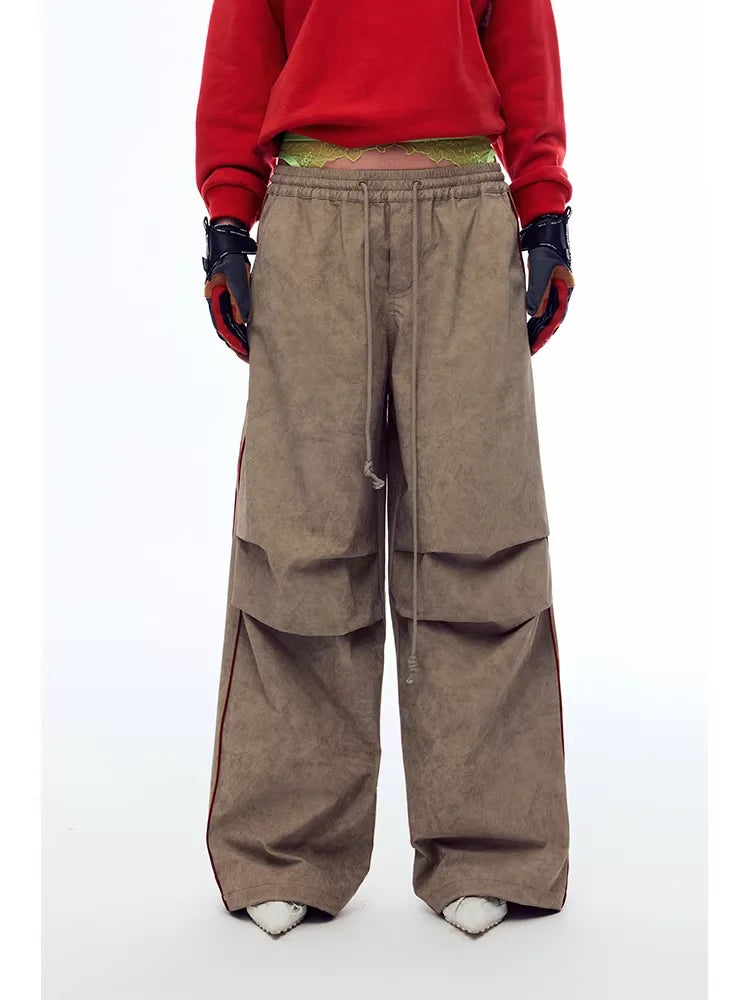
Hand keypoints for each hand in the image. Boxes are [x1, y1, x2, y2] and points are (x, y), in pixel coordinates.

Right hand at [202, 217, 256, 360]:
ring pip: (228, 324)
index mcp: (214, 299)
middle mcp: (215, 302)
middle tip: (249, 358)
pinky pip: (232, 317)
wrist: (227, 242)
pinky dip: (239, 328)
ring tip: (249, 351)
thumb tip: (243, 320)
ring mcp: (220, 300)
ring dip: (237, 338)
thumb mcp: (238, 276)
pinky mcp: (227, 297)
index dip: (234, 341)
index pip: (223, 327)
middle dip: (236, 344)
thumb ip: (240, 298)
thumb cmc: (232, 258)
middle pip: (225, 329)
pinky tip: (249, 334)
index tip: (245, 352)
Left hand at [520, 207, 573, 353]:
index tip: (533, 348)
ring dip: (538, 328)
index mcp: (565, 288)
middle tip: (528, 352)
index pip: (555, 318)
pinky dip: (535, 316)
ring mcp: (555, 286)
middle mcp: (562, 290)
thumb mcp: (540, 267)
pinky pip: (541, 304)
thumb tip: (534, 313)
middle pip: (552, 319)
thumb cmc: (544, 245)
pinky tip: (527, 324)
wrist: (545, 227)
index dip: (544, 335)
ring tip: (527, 342)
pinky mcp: (547, 282)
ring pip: (546, 313)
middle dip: (541, 335)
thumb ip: (537, 290)